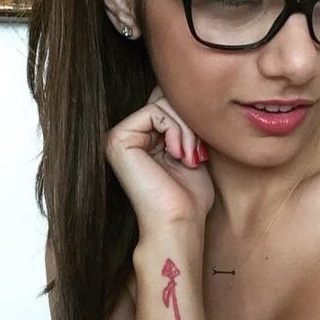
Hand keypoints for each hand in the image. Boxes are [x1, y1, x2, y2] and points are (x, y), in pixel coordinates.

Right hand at [106, 86, 214, 238]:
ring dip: (186, 128)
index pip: (167, 104)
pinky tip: (179, 154)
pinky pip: (154, 111)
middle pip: (164, 99)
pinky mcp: (117, 139)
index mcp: (142, 139)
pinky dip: (175, 129)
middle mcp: (127, 136)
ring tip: (190, 156)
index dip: (190, 118)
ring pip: (162, 103)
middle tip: (197, 152)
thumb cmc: (189, 198)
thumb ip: (186, 126)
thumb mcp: (192, 152)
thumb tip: (192, 97)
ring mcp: (119, 137)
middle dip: (189, 121)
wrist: (179, 223)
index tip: (201, 150)